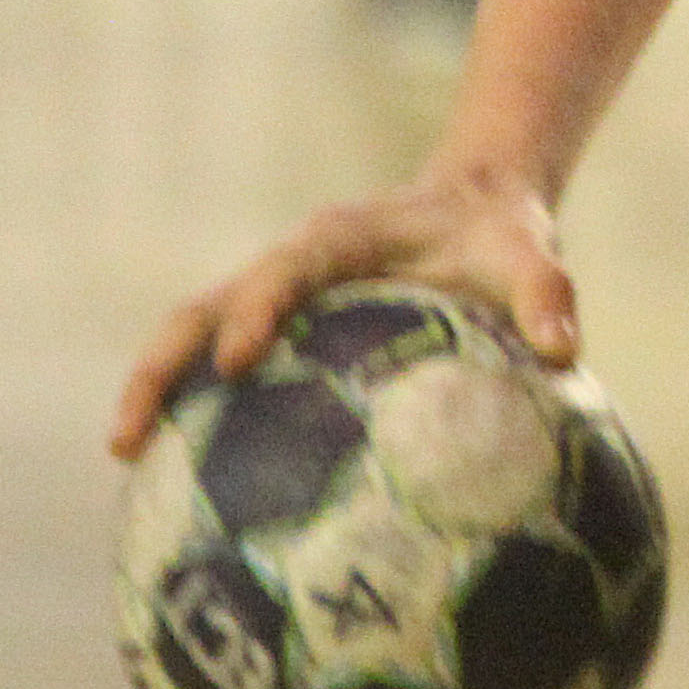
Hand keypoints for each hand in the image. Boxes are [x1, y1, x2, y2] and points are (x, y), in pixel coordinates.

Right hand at [108, 168, 573, 458]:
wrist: (477, 203)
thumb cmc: (500, 236)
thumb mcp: (529, 254)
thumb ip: (546, 295)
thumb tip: (565, 352)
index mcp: (344, 237)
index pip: (290, 267)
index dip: (260, 307)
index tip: (239, 360)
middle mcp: (293, 263)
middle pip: (204, 306)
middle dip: (163, 363)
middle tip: (125, 438)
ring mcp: (274, 294)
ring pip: (193, 334)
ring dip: (154, 387)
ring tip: (122, 459)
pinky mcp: (277, 326)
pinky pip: (220, 365)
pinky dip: (191, 408)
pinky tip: (179, 485)